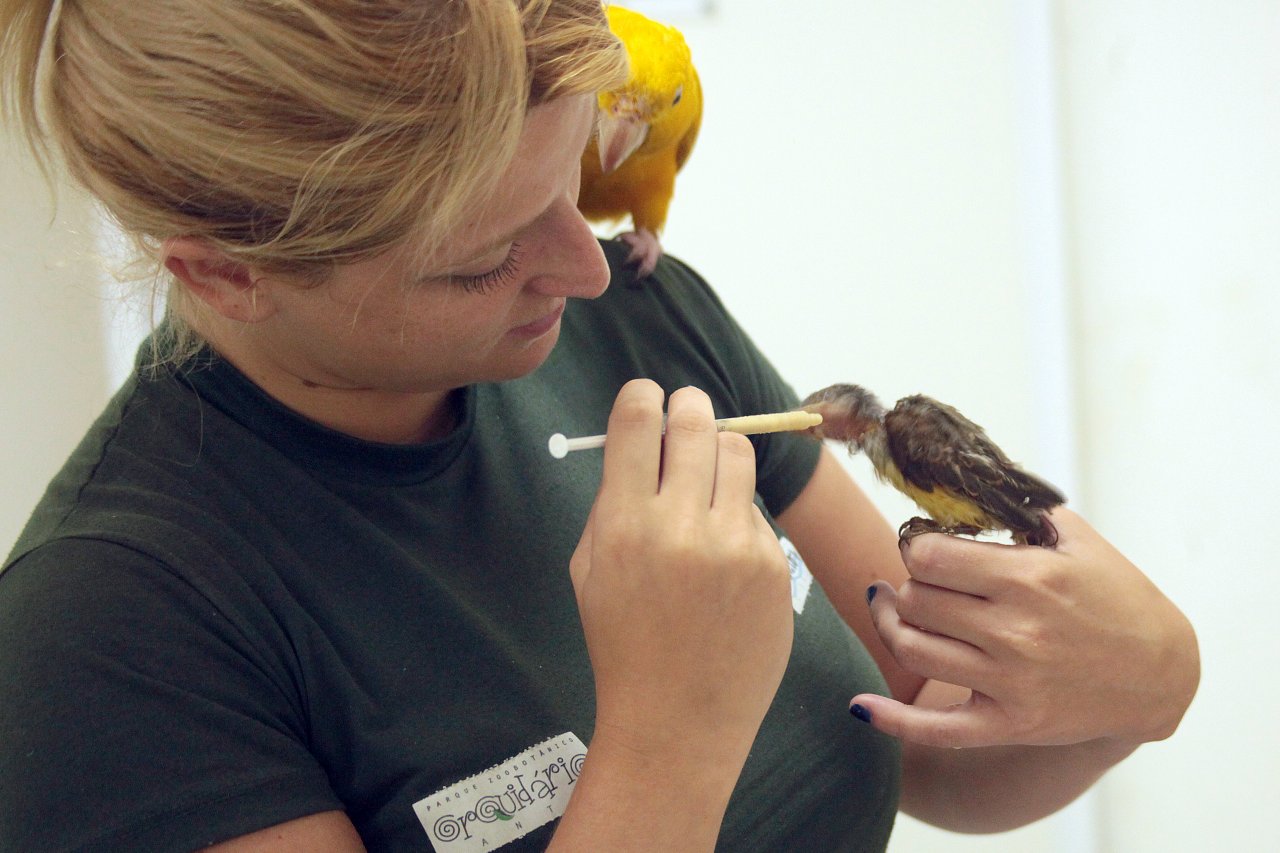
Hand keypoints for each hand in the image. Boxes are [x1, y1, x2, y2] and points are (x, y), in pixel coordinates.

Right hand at [569, 380, 793, 763]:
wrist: (677, 723)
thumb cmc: (622, 643)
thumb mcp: (590, 569)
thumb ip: (613, 499)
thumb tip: (644, 437)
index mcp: (624, 525)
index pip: (639, 420)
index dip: (642, 397)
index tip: (646, 398)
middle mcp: (683, 527)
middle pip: (697, 420)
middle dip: (687, 408)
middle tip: (685, 415)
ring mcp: (737, 546)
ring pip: (737, 454)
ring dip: (717, 454)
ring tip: (705, 484)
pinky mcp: (774, 567)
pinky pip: (756, 512)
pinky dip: (738, 519)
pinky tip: (723, 561)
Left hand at [852, 508, 1198, 749]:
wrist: (1160, 674)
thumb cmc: (1116, 596)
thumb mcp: (1077, 540)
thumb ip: (1015, 511)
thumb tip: (954, 486)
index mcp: (1028, 578)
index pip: (927, 556)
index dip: (913, 545)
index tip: (920, 543)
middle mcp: (1014, 631)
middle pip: (915, 599)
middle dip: (908, 582)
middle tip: (916, 577)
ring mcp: (1010, 682)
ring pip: (911, 648)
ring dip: (890, 623)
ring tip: (889, 606)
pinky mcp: (1009, 723)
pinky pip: (935, 729)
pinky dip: (890, 719)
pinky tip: (858, 704)